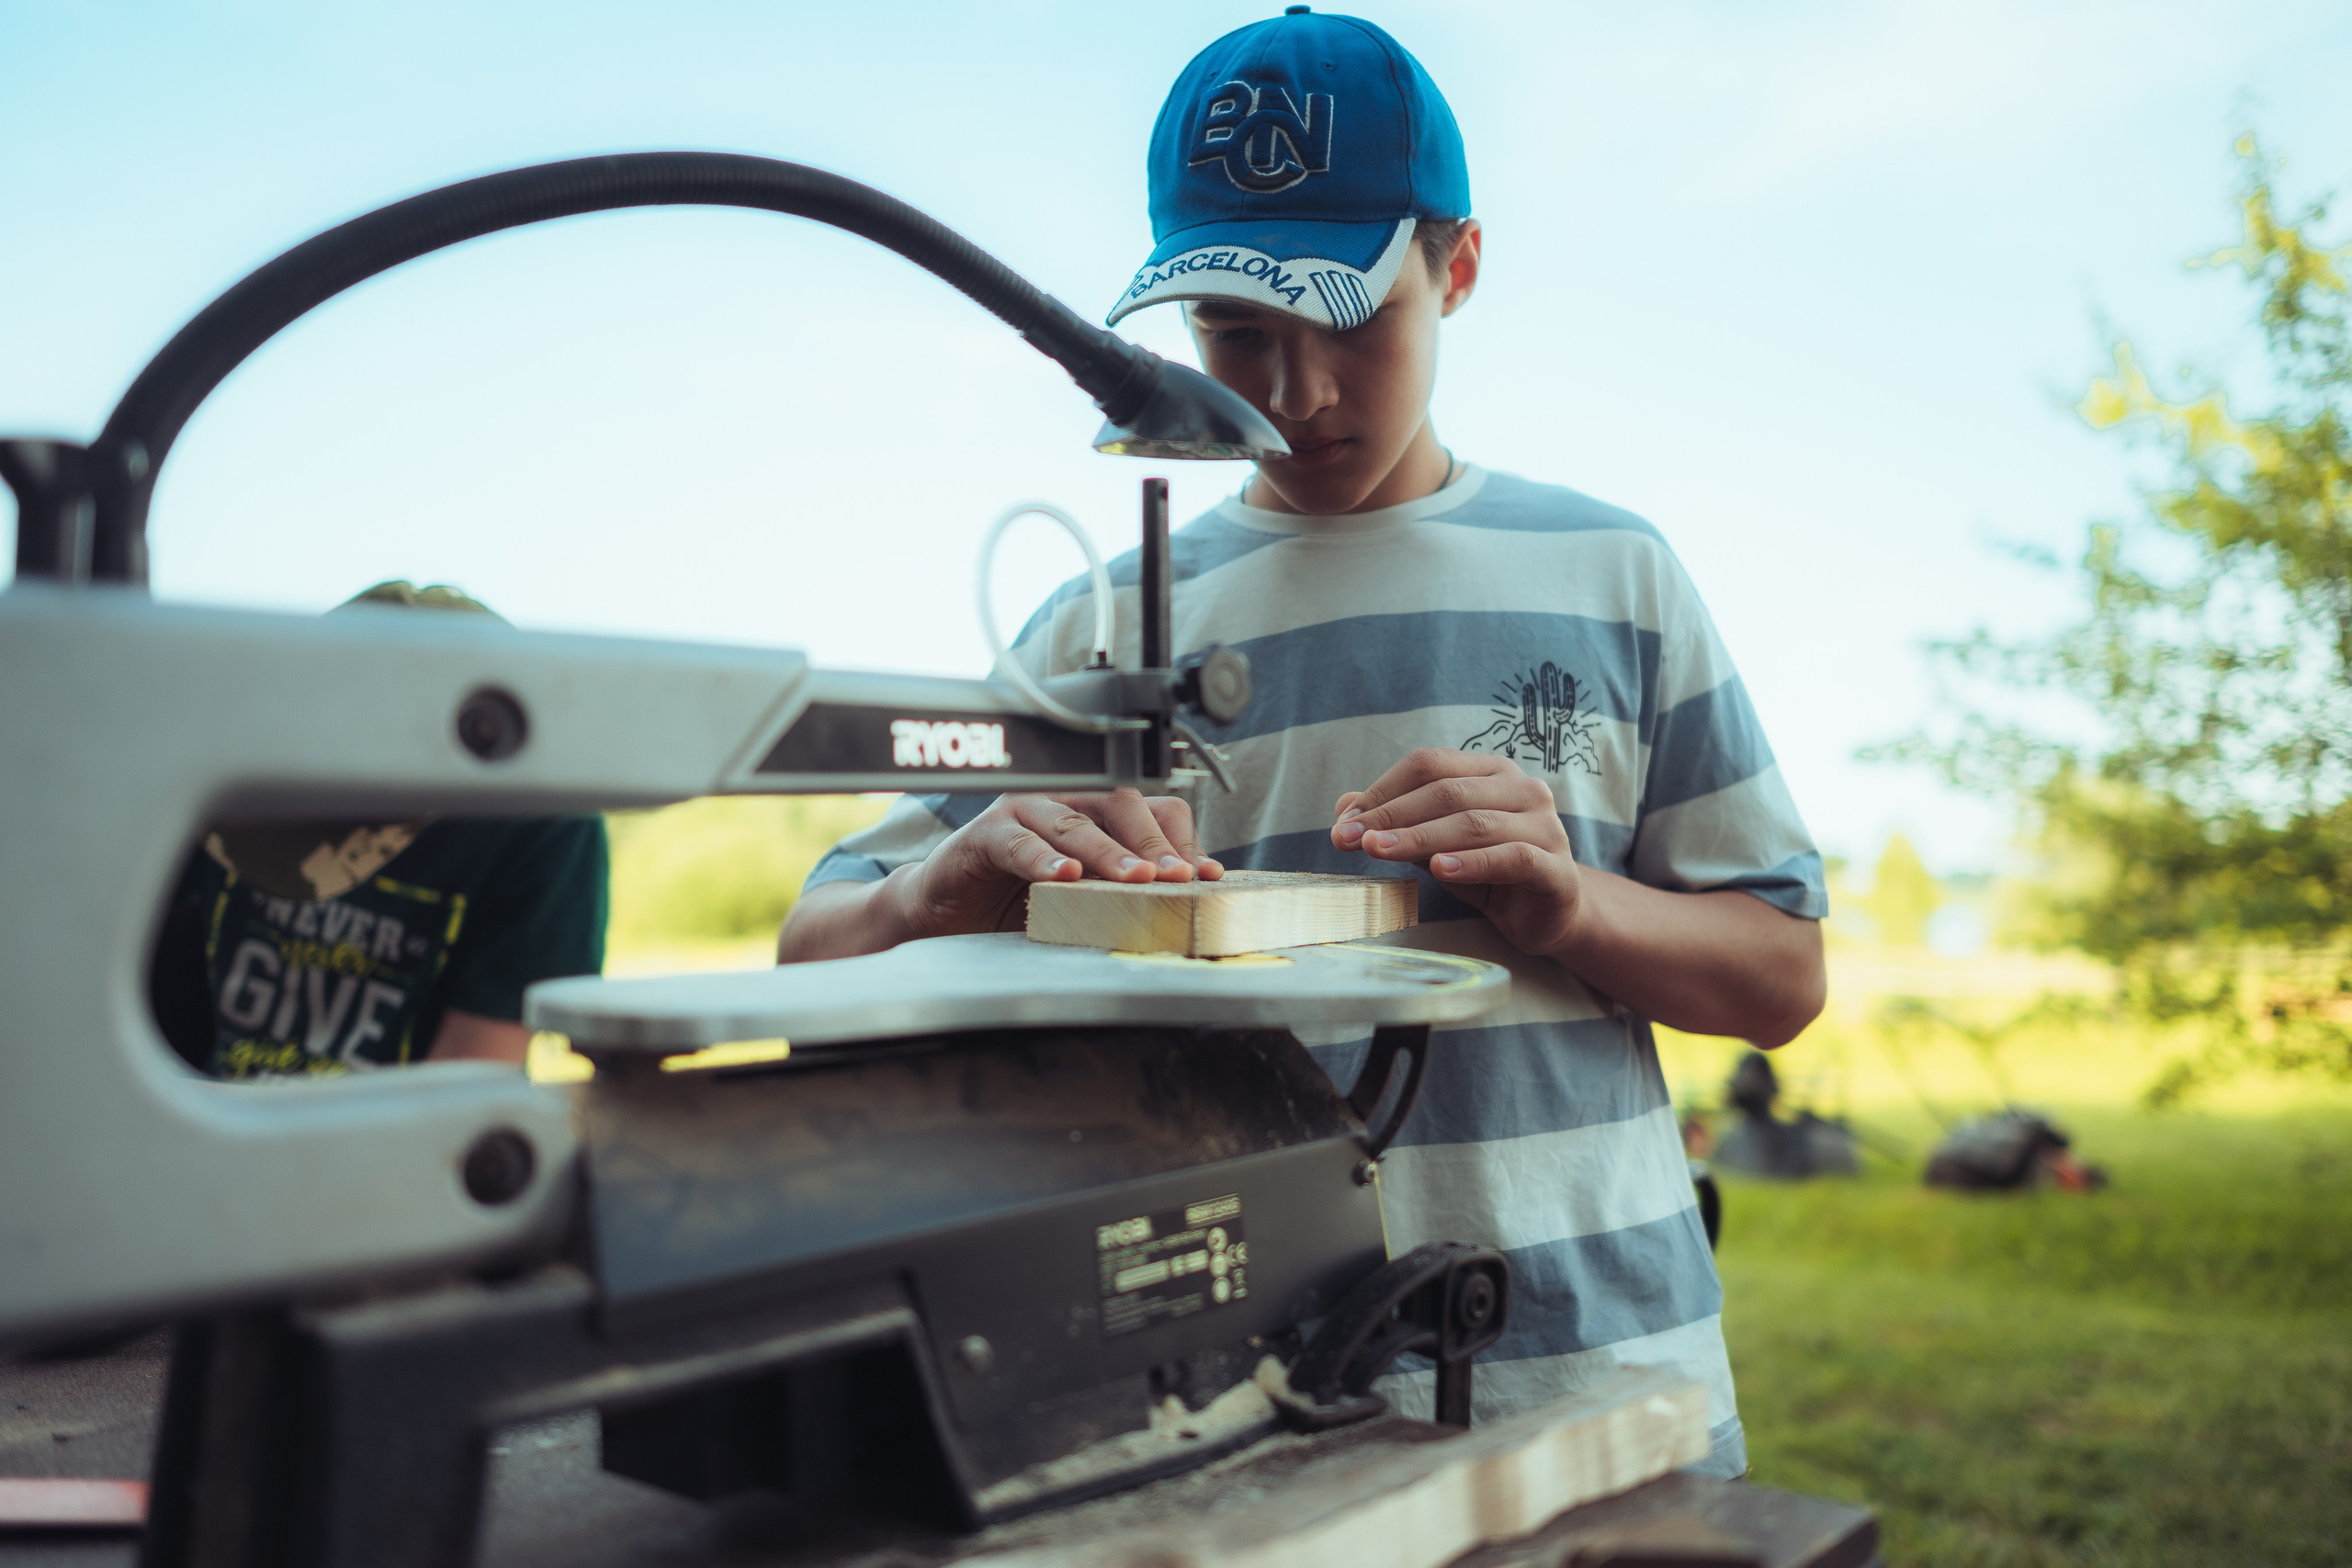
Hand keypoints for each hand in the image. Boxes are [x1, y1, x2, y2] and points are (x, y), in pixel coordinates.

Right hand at [898, 790, 1221, 938]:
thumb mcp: (1087, 897)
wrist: (948, 913)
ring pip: (1074, 821)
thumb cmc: (1019, 900)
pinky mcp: (985, 833)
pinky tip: (1064, 877)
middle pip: (1121, 805)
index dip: (1182, 841)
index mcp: (1096, 811)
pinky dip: (1044, 859)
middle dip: (1153, 844)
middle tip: (1176, 879)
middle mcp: (1063, 800)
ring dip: (1109, 852)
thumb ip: (1128, 890)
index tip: (1205, 876)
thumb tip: (1191, 902)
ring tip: (1135, 879)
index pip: (1152, 810)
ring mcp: (1023, 811)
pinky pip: (1019, 842)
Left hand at [1330, 749, 1581, 956]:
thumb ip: (1398, 823)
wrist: (1547, 915)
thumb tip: (1343, 807)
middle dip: (1392, 816)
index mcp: (1492, 772)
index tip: (1344, 823)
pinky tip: (1440, 870)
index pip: (1430, 765)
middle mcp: (1524, 789)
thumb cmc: (1486, 872)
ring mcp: (1546, 827)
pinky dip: (1473, 862)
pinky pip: (1513, 857)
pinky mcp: (1557, 869)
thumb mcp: (1435, 845)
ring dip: (1420, 838)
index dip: (1383, 790)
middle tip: (1349, 839)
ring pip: (1474, 823)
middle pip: (1447, 792)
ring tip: (1379, 852)